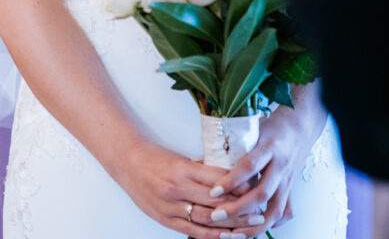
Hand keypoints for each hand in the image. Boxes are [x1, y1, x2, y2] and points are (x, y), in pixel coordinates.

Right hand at [110, 139, 247, 237]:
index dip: (238, 187)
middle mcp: (177, 188)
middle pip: (215, 202)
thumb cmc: (157, 159)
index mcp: (184, 169)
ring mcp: (170, 206)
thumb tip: (233, 176)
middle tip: (260, 212)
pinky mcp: (165, 219)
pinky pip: (191, 231)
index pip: (217, 179)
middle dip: (240, 209)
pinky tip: (226, 238)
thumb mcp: (182, 158)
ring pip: (206, 219)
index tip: (257, 189)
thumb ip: (204, 169)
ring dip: (230, 226)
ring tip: (249, 227)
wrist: (128, 164)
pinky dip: (210, 236)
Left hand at [206, 108, 320, 235]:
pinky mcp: (291, 190)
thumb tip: (201, 159)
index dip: (231, 181)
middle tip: (215, 216)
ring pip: (275, 210)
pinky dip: (270, 224)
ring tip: (232, 234)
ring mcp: (288, 181)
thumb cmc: (271, 128)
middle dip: (237, 208)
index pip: (249, 166)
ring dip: (253, 225)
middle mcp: (280, 166)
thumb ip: (232, 145)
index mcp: (269, 147)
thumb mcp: (251, 129)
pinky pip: (284, 213)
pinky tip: (255, 230)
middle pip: (262, 193)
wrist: (299, 127)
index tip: (213, 192)